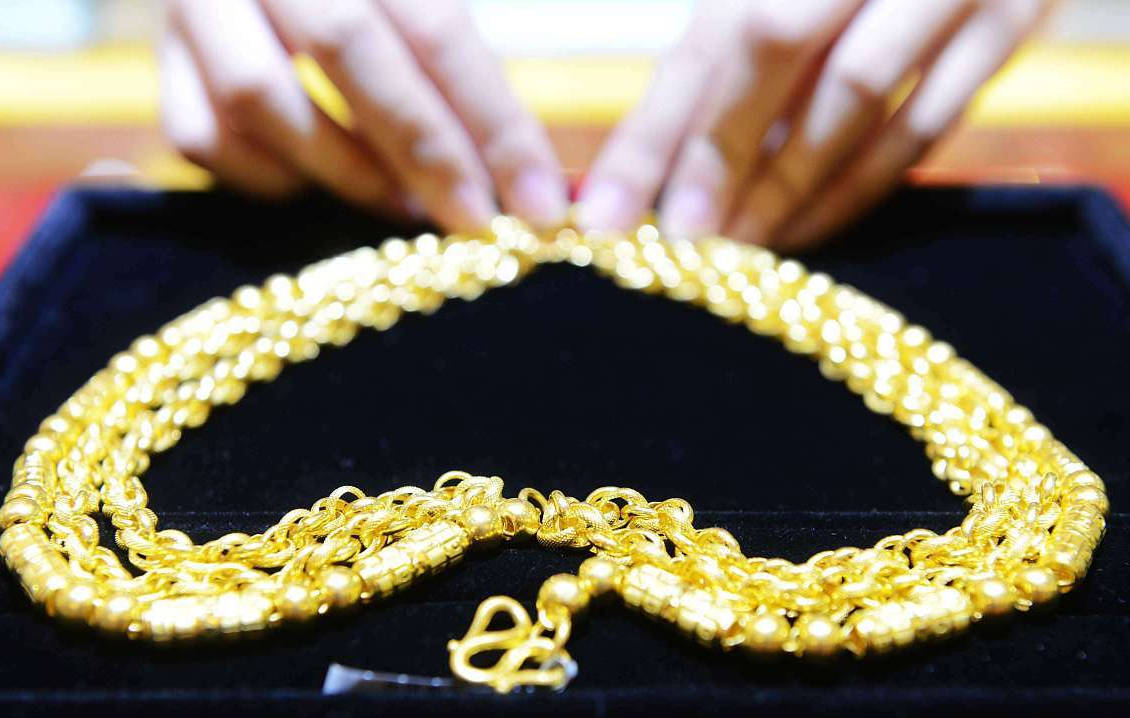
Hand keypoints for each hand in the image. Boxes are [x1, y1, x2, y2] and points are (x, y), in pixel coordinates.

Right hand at [160, 0, 567, 229]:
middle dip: (426, 154)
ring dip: (348, 172)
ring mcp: (196, 8)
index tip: (540, 204)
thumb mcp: (418, 7)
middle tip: (477, 226)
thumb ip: (460, 66)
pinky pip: (202, 138)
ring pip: (261, 97)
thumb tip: (528, 179)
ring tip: (407, 209)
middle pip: (349, 52)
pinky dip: (269, 180)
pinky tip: (317, 186)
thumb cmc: (375, 8)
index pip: (437, 29)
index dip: (494, 125)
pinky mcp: (155, 63)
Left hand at [578, 0, 1051, 250]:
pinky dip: (859, 188)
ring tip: (738, 257)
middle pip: (769, 57)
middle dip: (717, 164)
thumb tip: (664, 168)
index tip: (606, 219)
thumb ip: (730, 51)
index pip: (705, 45)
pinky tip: (809, 233)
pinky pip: (924, 128)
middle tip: (680, 250)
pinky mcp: (1011, 24)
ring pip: (850, 103)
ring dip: (785, 191)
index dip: (652, 137)